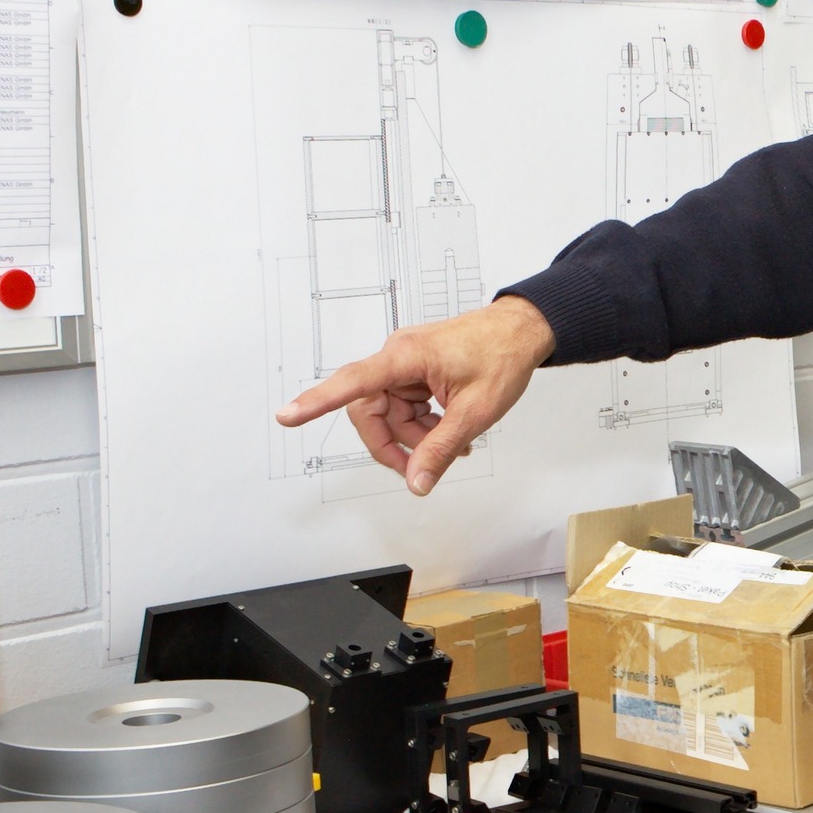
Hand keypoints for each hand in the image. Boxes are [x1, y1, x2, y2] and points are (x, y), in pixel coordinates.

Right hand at [273, 295, 555, 495]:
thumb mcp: (475, 412)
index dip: (317, 401)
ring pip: (389, 413)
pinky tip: (449, 433)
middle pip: (370, 410)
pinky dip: (423, 425)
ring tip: (454, 446)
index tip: (288, 415)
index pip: (353, 382)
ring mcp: (405, 364)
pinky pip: (404, 406)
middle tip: (422, 467)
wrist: (524, 330)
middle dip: (394, 442)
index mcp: (406, 356)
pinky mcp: (415, 371)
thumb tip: (416, 482)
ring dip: (415, 436)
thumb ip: (441, 449)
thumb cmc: (503, 355)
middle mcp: (398, 356)